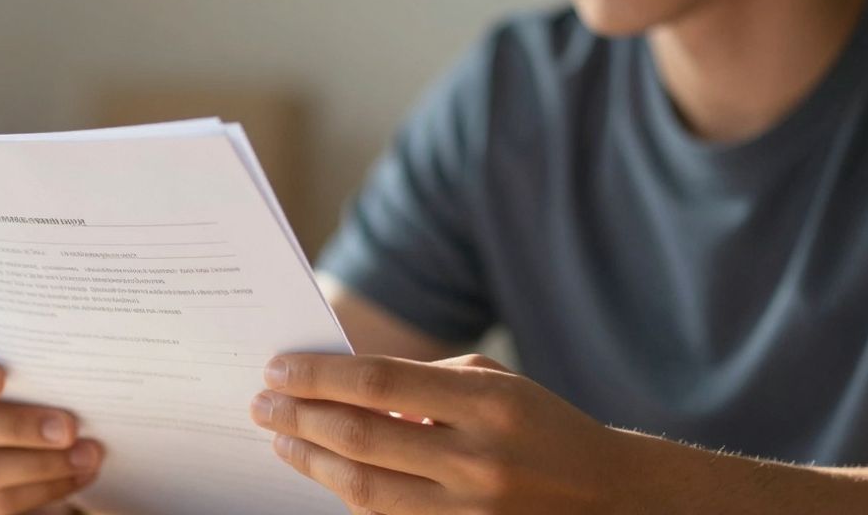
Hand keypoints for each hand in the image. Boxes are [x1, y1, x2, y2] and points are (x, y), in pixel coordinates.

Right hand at [0, 342, 104, 513]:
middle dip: (19, 427)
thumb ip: (29, 365)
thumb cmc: (19, 389)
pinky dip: (45, 489)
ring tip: (87, 455)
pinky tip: (77, 476)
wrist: (13, 442)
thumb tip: (76, 370)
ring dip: (42, 464)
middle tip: (69, 427)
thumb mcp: (18, 371)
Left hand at [250, 353, 624, 513]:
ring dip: (311, 461)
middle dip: (300, 418)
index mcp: (487, 403)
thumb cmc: (539, 425)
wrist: (606, 495)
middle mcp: (477, 460)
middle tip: (261, 405)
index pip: (379, 382)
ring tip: (281, 440)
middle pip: (361, 437)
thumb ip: (422, 383)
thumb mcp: (494, 382)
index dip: (319, 376)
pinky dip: (347, 494)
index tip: (278, 368)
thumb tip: (344, 387)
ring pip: (364, 489)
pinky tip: (324, 472)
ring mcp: (470, 510)